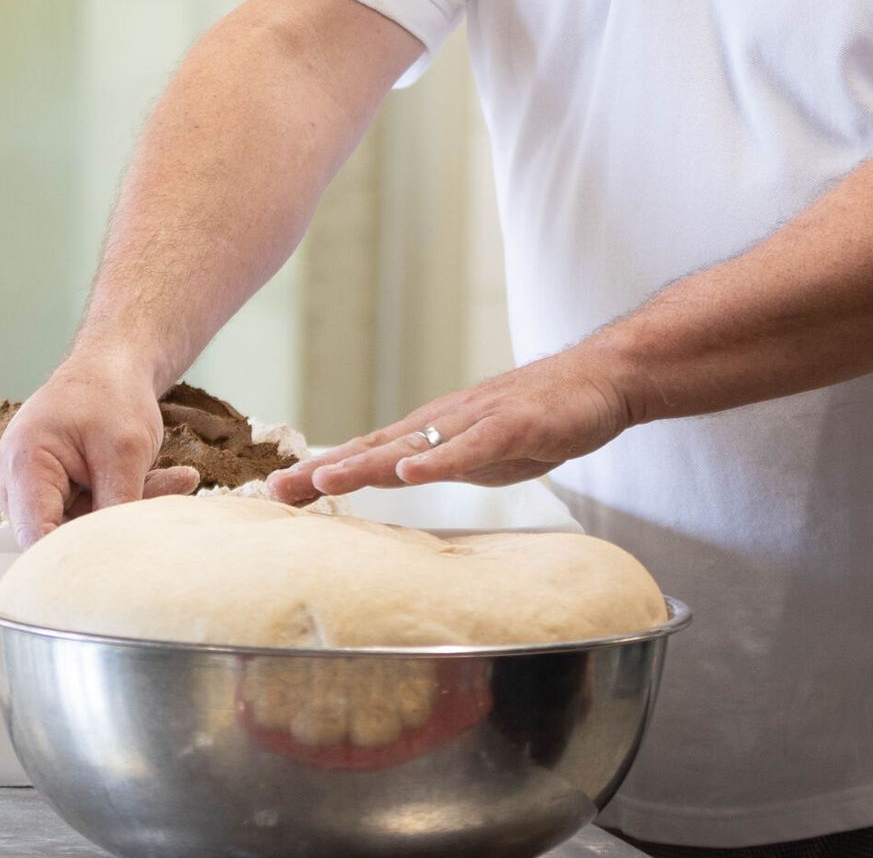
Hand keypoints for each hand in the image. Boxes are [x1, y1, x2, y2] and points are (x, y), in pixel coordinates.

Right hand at [0, 349, 200, 549]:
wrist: (111, 366)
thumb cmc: (112, 392)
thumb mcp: (127, 450)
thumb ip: (118, 505)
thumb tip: (120, 556)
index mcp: (23, 466)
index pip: (37, 538)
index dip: (77, 555)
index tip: (123, 551)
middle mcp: (12, 482)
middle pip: (58, 534)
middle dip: (114, 522)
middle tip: (171, 494)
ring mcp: (26, 488)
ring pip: (76, 526)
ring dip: (124, 508)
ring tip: (173, 479)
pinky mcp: (45, 492)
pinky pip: (82, 514)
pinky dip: (119, 500)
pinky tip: (158, 479)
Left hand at [265, 346, 640, 503]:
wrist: (599, 379)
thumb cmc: (540, 417)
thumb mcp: (479, 451)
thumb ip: (441, 464)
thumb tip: (400, 481)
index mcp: (434, 431)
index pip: (368, 453)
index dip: (322, 473)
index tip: (275, 492)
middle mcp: (445, 422)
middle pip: (375, 448)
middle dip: (323, 472)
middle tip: (273, 491)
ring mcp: (477, 421)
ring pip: (414, 447)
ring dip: (366, 463)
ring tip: (324, 481)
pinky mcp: (514, 426)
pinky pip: (471, 448)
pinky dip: (438, 461)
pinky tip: (410, 474)